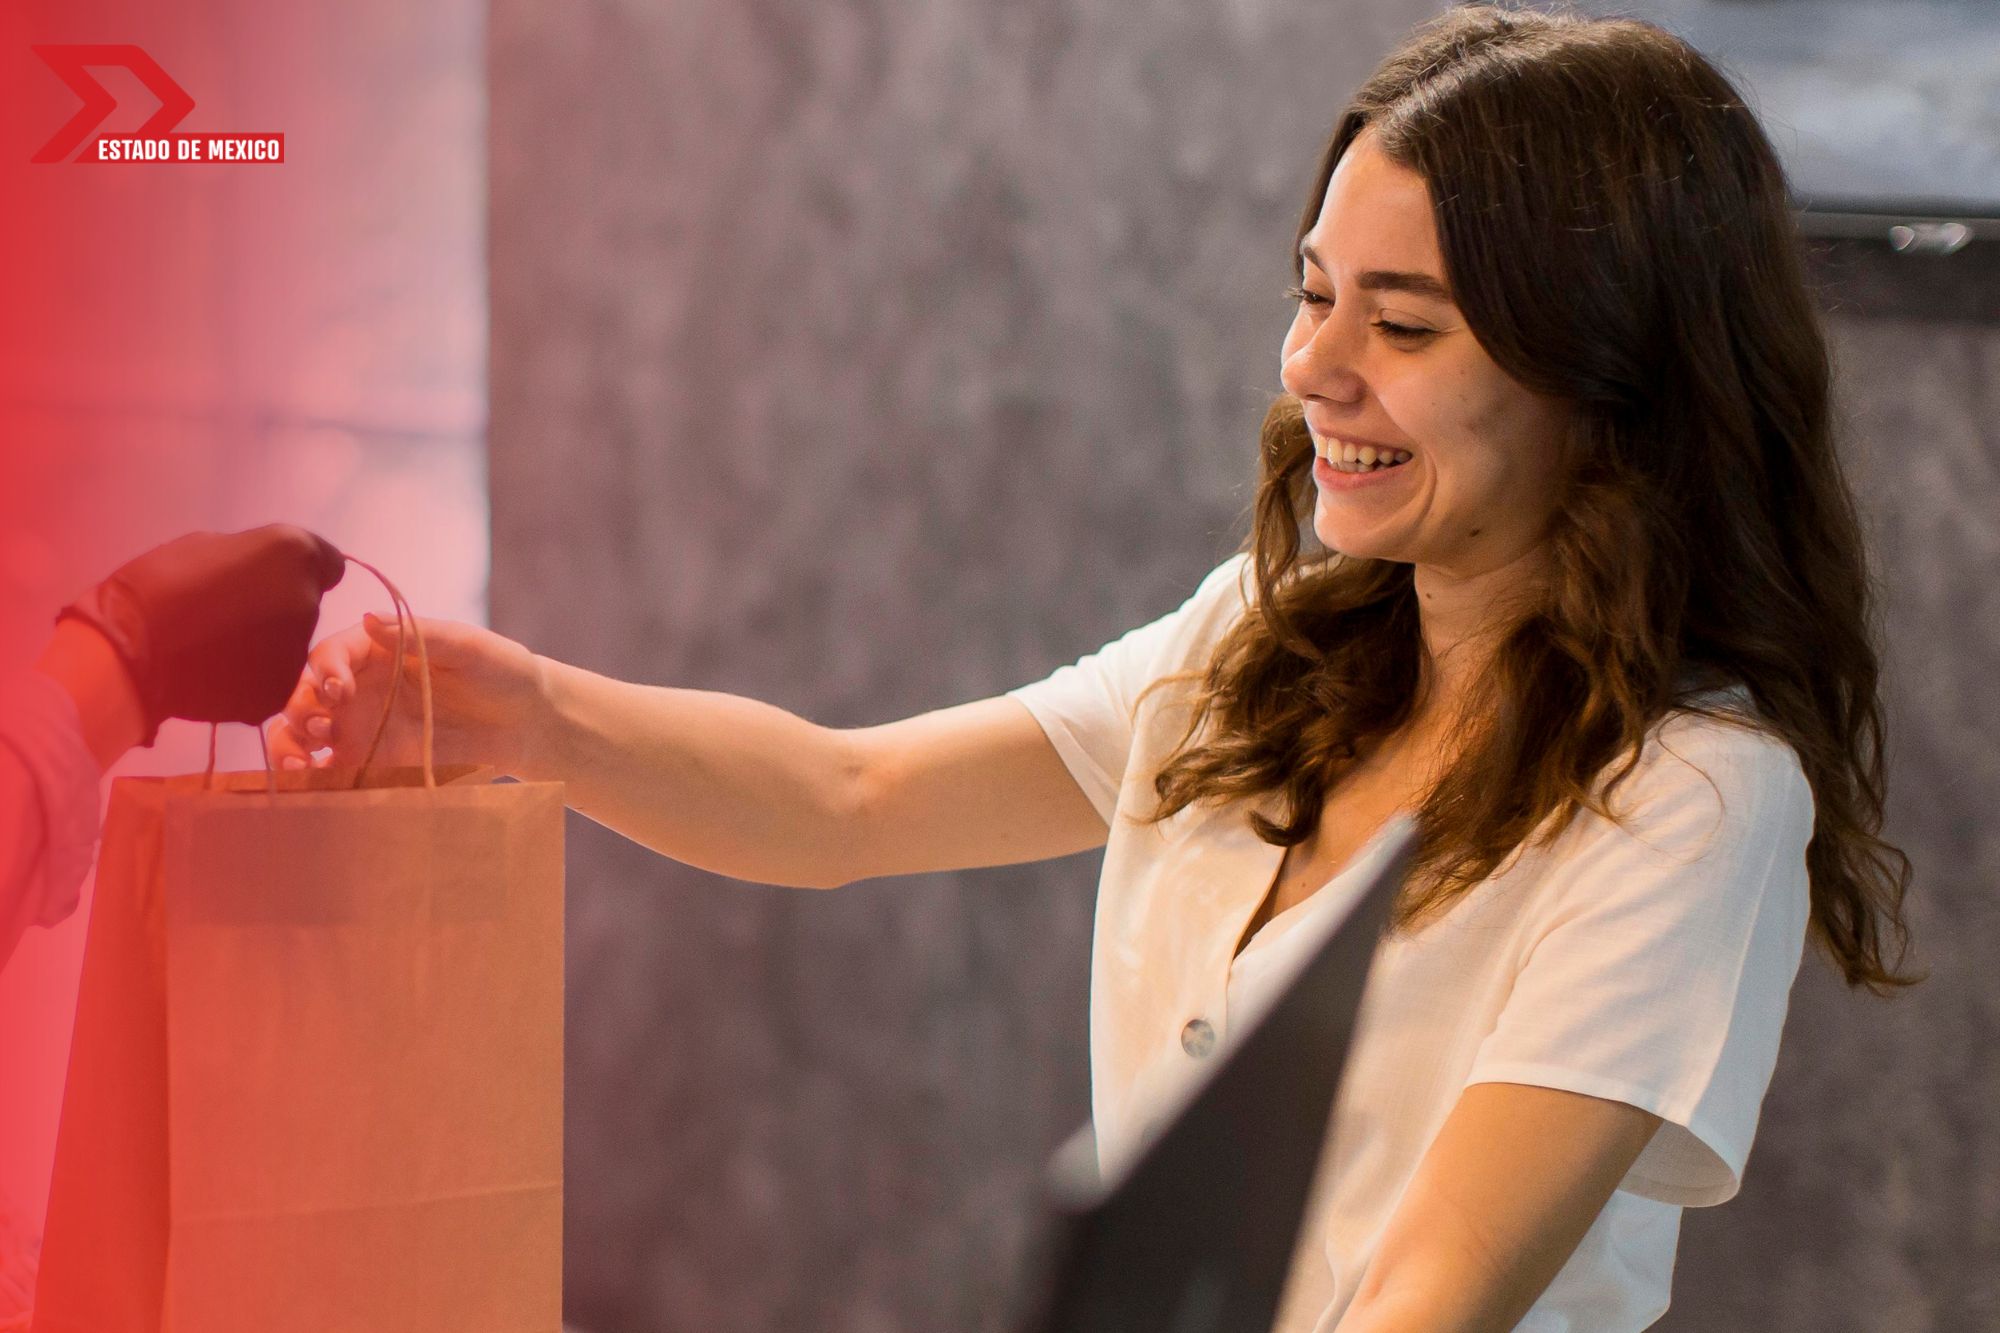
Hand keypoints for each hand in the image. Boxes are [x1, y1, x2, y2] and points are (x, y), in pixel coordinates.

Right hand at [53, 524, 346, 745]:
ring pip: (288, 645)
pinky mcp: (278, 691)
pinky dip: (247, 677)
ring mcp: (297, 650)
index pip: (327, 564)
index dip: (300, 573)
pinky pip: (268, 679)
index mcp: (294, 555)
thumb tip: (266, 571)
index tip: (272, 581)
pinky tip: (210, 672)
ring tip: (211, 646)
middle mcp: (308, 600)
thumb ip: (252, 559)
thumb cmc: (157, 585)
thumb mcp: (209, 547)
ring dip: (262, 645)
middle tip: (226, 616)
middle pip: (304, 605)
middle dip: (276, 609)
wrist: (128, 650)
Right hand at [267, 613, 551, 777]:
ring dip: (292, 746)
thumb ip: (420, 634)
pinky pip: (332, 771)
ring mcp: (362, 727)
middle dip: (300, 711)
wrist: (527, 721)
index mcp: (376, 650)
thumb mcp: (467, 646)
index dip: (325, 670)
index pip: (331, 655)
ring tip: (301, 762)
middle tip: (317, 730)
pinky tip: (310, 787)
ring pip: (305, 735)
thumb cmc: (501, 670)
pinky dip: (313, 780)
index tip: (338, 688)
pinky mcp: (373, 763)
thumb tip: (371, 619)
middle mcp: (359, 687)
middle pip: (307, 696)